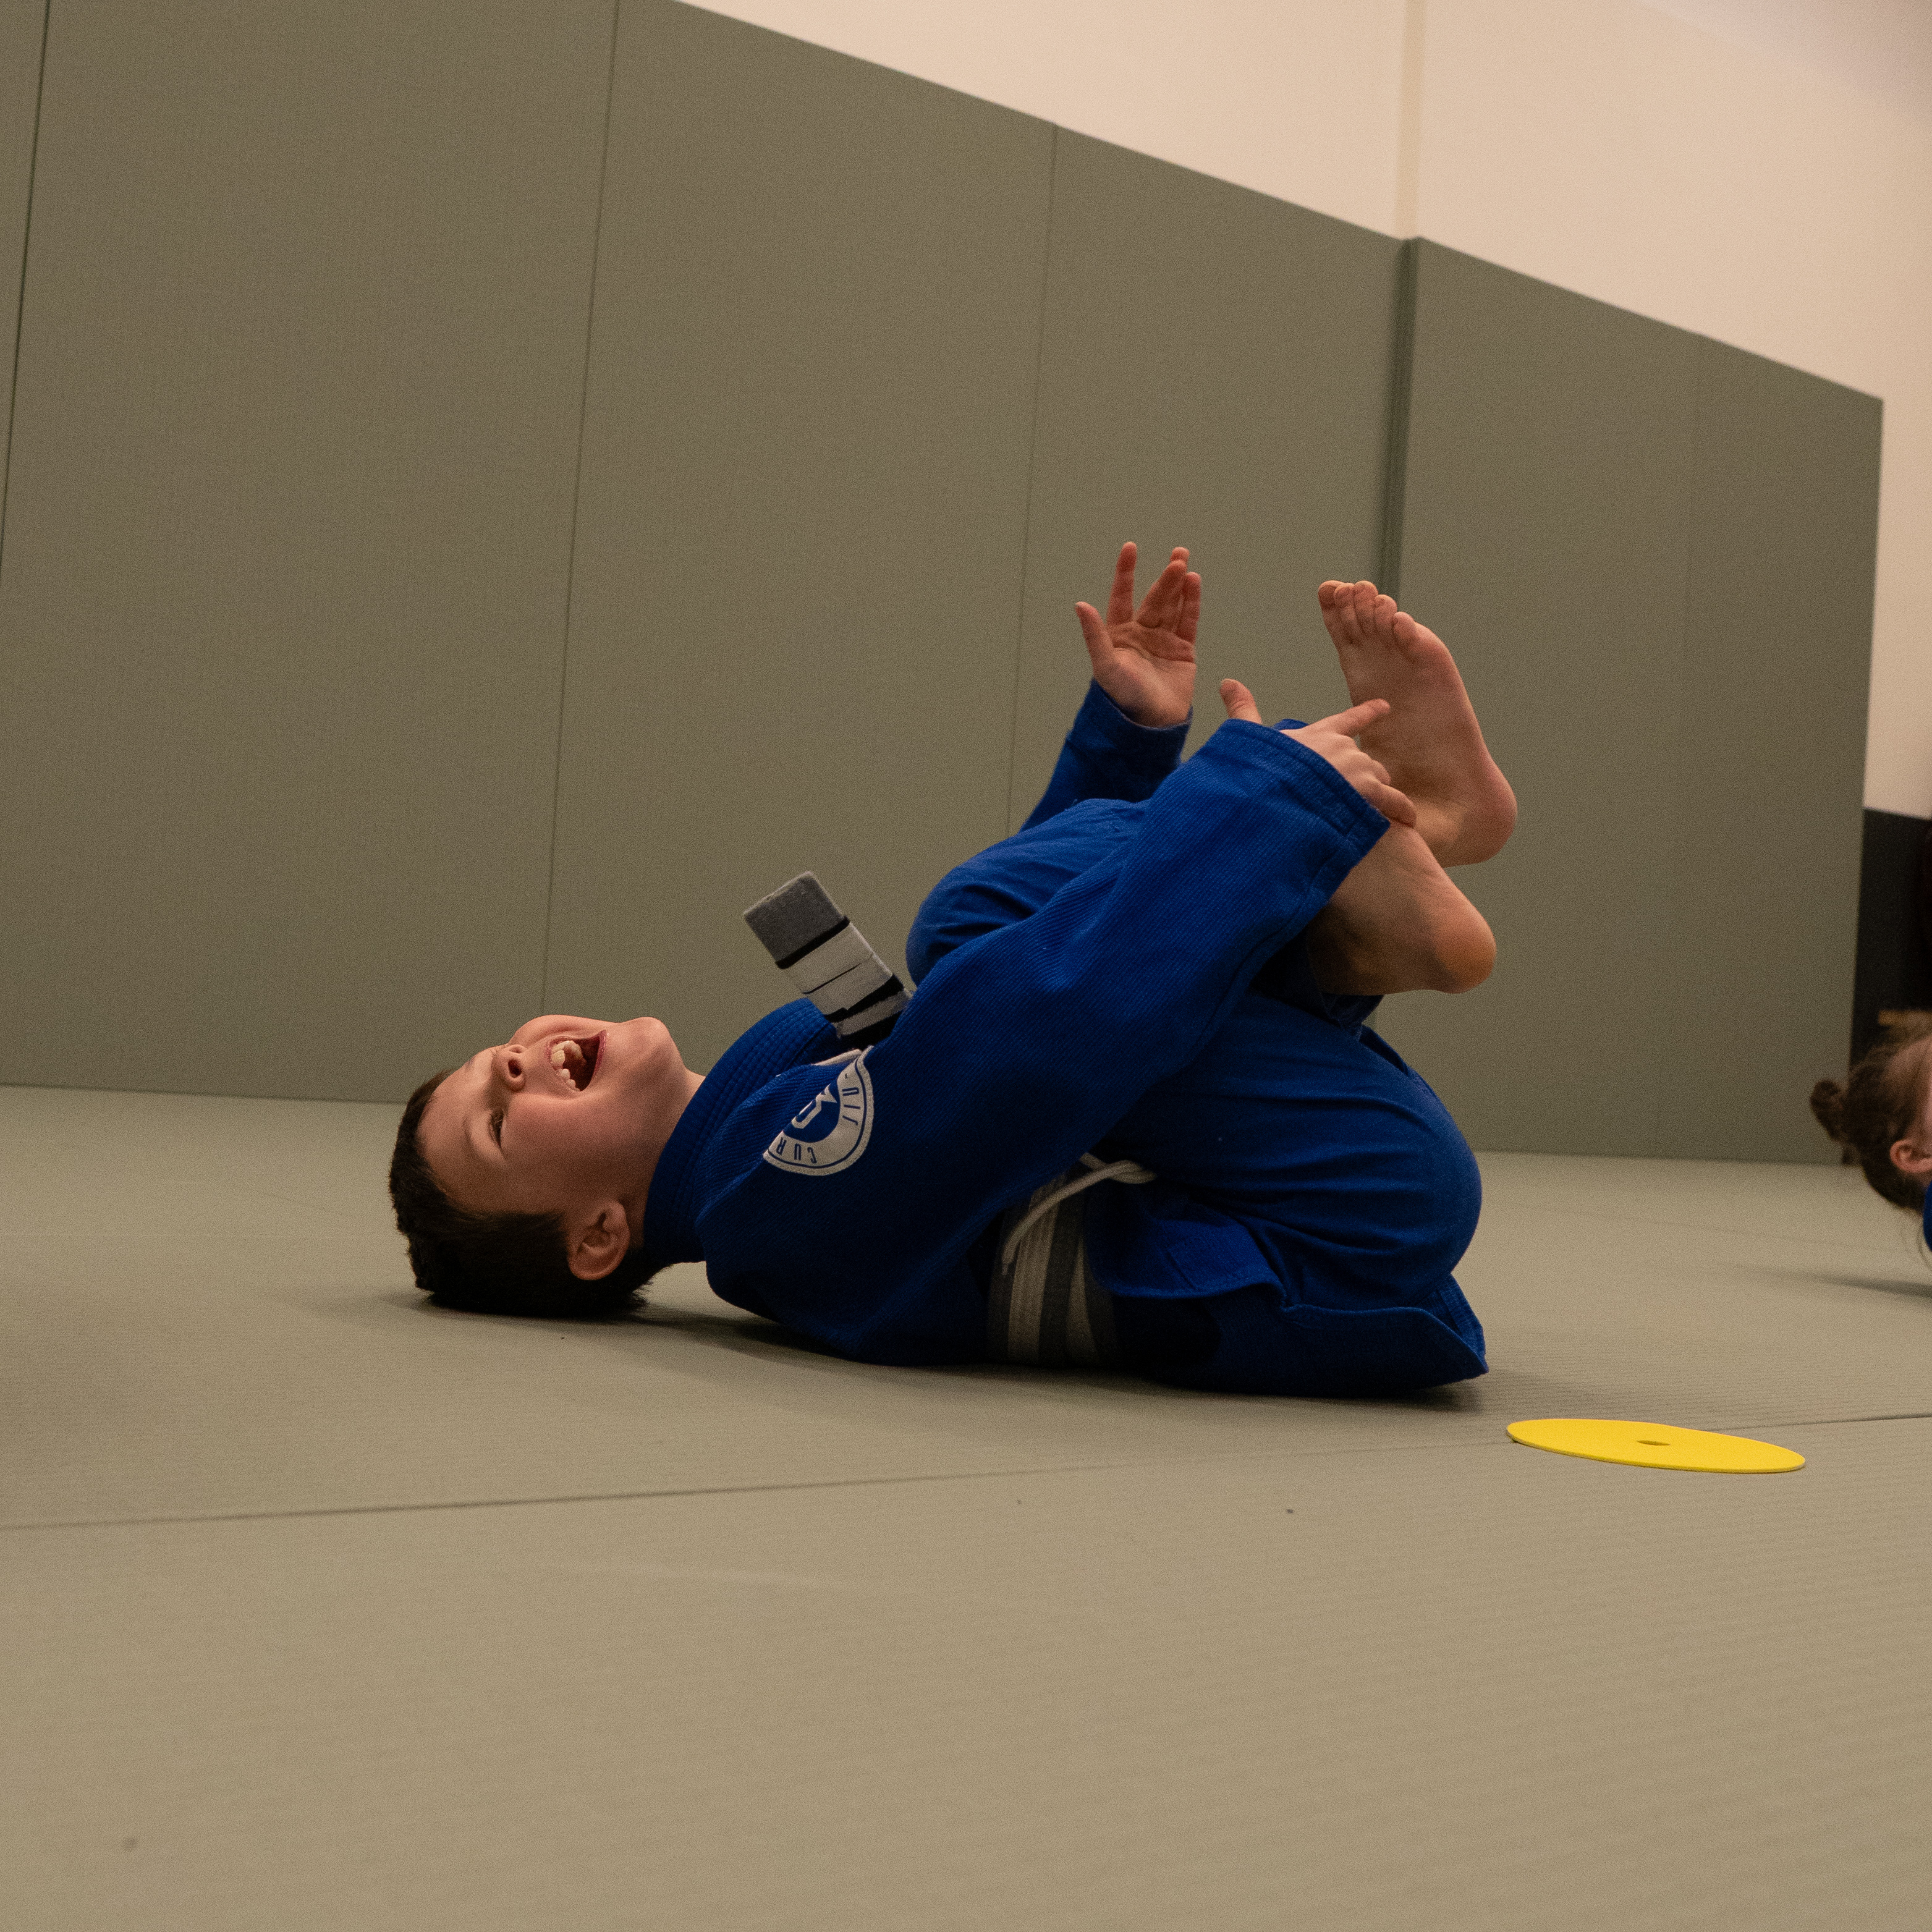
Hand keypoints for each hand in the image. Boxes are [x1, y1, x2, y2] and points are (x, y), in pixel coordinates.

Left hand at [1075, 542, 1199, 727]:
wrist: (1150, 725)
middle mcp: (1141, 634)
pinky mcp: (1183, 651)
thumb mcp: (1105, 666)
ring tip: (1184, 561)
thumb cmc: (1122, 698)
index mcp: (1119, 635)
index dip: (1125, 573)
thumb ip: (1094, 636)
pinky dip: (1191, 603)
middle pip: (1154, 598)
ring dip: (1178, 584)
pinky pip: (1188, 621)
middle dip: (1165, 578)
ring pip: (1172, 606)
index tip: (1130, 548)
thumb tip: (1080, 605)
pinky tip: (1194, 583)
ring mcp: (1163, 641)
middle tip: (1178, 556)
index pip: (1122, 597)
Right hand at [1218, 681, 1416, 827]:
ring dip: (1379, 792)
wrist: (1274, 795)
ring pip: (1380, 778)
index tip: (1385, 707)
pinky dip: (1401, 811)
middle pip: (1365, 758)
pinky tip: (1407, 822)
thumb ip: (1243, 710)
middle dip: (1365, 772)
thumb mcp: (1250, 738)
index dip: (1368, 713)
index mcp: (1320, 734)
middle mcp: (1344, 748)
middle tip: (1358, 791)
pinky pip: (1395, 802)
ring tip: (1375, 810)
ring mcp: (1359, 770)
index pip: (1349, 720)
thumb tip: (1227, 681)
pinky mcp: (1369, 794)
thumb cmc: (1262, 769)